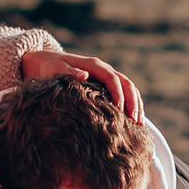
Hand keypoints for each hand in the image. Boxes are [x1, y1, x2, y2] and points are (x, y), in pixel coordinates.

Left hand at [20, 48, 141, 121]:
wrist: (49, 64)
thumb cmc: (51, 68)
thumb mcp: (56, 69)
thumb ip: (69, 72)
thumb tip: (84, 75)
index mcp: (95, 65)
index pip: (112, 78)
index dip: (118, 93)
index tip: (121, 110)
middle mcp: (105, 70)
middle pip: (127, 83)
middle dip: (133, 102)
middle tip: (135, 121)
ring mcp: (108, 77)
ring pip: (130, 89)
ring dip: (137, 105)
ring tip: (139, 125)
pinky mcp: (107, 87)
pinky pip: (125, 95)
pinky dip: (132, 106)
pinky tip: (135, 122)